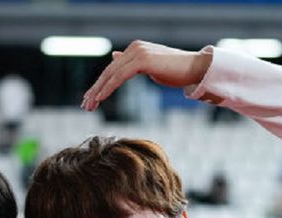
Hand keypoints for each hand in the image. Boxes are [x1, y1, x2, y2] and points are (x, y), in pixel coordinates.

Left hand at [82, 41, 211, 111]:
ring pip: (111, 74)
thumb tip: (115, 58)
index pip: (112, 69)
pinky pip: (120, 76)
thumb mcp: (149, 68)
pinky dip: (108, 88)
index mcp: (135, 49)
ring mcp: (138, 52)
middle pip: (109, 71)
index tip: (90, 99)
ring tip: (90, 106)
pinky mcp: (143, 60)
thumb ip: (131, 64)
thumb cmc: (176, 71)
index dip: (100, 84)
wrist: (196, 68)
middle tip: (85, 105)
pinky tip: (100, 98)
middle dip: (95, 89)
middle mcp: (134, 48)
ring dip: (98, 91)